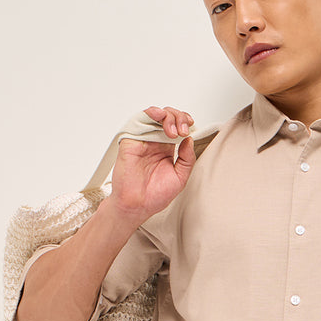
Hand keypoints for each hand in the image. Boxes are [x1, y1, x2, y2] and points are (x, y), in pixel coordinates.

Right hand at [108, 105, 195, 223]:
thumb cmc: (155, 196)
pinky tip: (159, 117)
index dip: (184, 122)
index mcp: (166, 149)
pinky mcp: (131, 141)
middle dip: (178, 117)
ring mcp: (142, 140)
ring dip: (167, 115)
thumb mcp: (180, 177)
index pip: (176, 127)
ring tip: (172, 129)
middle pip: (167, 117)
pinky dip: (150, 113)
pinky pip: (138, 121)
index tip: (190, 126)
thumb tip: (189, 140)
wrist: (138, 206)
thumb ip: (187, 159)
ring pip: (154, 115)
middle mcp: (154, 142)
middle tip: (182, 130)